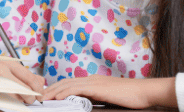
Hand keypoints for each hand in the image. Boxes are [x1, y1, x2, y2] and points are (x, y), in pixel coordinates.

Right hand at [0, 61, 47, 103]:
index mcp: (9, 64)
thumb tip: (42, 81)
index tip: (40, 95)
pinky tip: (12, 99)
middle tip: (32, 100)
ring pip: (16, 96)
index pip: (30, 78)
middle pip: (24, 88)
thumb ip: (26, 75)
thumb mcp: (10, 69)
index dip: (38, 89)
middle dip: (31, 97)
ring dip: (21, 100)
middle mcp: (2, 70)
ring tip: (20, 98)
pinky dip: (13, 101)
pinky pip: (7, 100)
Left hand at [39, 75, 176, 108]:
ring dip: (53, 91)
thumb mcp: (109, 97)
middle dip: (50, 89)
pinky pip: (76, 89)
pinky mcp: (98, 88)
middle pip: (65, 82)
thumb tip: (84, 103)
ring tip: (42, 98)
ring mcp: (94, 82)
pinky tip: (56, 98)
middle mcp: (91, 79)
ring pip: (67, 85)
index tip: (46, 95)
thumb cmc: (131, 97)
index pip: (70, 83)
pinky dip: (64, 92)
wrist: (145, 92)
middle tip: (38, 97)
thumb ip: (95, 98)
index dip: (56, 88)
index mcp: (93, 81)